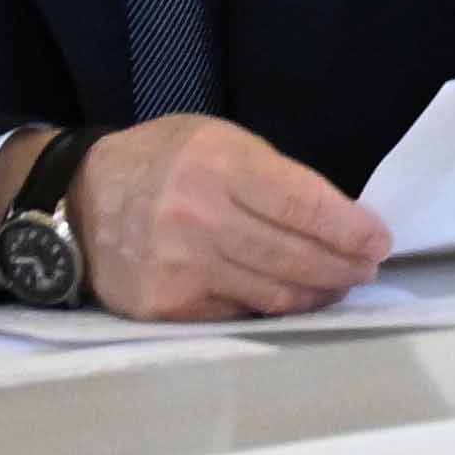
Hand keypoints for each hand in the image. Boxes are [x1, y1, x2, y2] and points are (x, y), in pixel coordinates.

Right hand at [73, 116, 386, 319]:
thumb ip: (275, 177)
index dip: (351, 228)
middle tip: (367, 268)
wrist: (75, 200)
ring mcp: (179, 266)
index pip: (303, 204)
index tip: (379, 241)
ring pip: (276, 294)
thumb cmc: (162, 163)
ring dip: (319, 293)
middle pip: (296, 255)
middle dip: (345, 266)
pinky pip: (241, 313)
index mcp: (216, 164)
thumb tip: (341, 221)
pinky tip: (291, 298)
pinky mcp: (166, 305)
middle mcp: (196, 216)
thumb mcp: (218, 141)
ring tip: (339, 284)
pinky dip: (274, 307)